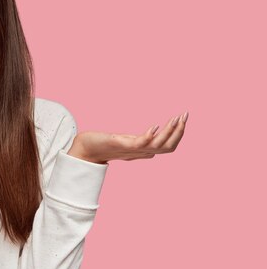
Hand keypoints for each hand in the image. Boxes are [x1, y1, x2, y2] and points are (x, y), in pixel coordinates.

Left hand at [67, 112, 187, 163]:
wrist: (84, 149)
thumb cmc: (103, 144)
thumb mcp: (126, 141)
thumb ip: (139, 140)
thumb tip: (151, 135)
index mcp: (143, 150)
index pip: (168, 146)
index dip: (178, 134)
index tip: (183, 118)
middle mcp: (140, 152)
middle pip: (168, 147)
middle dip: (179, 132)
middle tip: (185, 115)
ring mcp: (132, 150)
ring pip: (158, 146)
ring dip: (170, 132)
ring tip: (176, 118)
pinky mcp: (121, 146)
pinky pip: (140, 144)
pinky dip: (150, 136)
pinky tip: (155, 126)